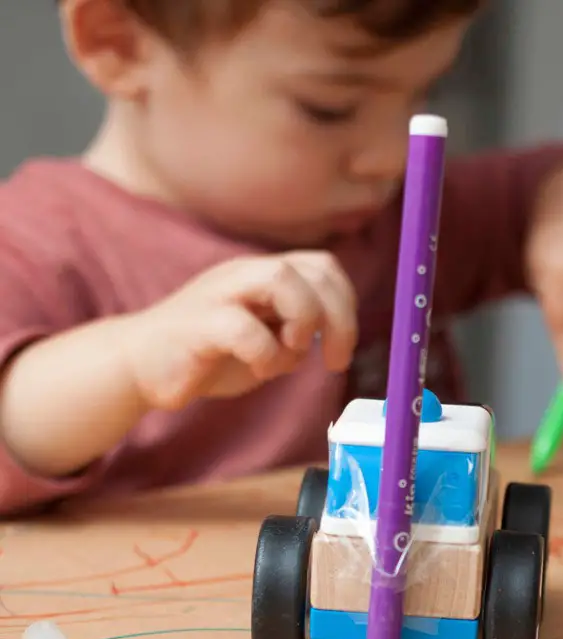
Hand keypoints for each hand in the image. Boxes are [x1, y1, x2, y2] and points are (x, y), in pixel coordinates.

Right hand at [131, 251, 357, 408]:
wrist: (139, 366)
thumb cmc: (205, 356)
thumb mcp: (265, 342)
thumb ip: (296, 335)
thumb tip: (331, 340)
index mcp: (263, 276)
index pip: (323, 268)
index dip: (345, 306)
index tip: (340, 351)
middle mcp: (244, 274)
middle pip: (315, 269)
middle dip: (338, 318)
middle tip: (332, 360)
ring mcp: (220, 293)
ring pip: (281, 278)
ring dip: (304, 320)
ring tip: (293, 352)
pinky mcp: (198, 323)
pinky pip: (244, 328)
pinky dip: (265, 354)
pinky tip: (258, 369)